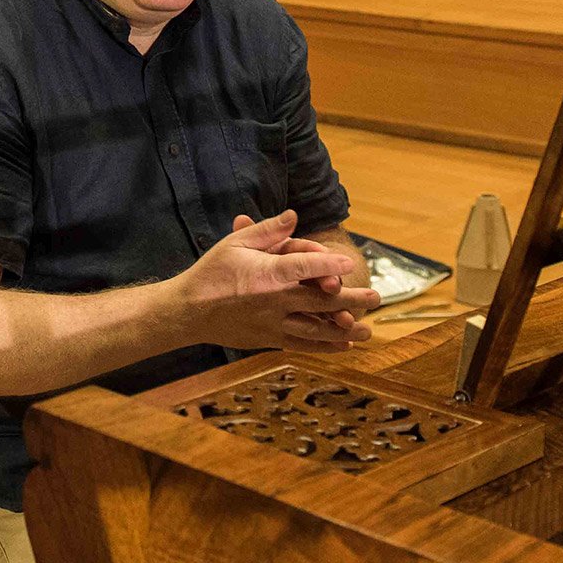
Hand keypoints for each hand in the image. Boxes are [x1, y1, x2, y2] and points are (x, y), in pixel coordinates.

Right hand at [179, 210, 380, 352]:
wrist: (188, 312)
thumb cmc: (212, 272)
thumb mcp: (236, 243)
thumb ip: (268, 230)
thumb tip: (294, 215)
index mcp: (266, 274)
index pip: (304, 267)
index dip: (328, 264)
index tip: (350, 264)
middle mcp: (273, 301)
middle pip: (319, 302)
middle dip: (350, 300)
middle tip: (375, 298)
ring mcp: (272, 324)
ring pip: (315, 329)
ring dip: (344, 331)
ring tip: (367, 331)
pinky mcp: (269, 340)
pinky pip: (302, 345)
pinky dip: (324, 347)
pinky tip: (343, 346)